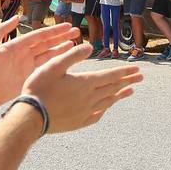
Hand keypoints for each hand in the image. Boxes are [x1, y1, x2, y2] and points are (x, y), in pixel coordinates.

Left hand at [0, 19, 80, 112]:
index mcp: (16, 46)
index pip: (39, 36)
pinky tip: (66, 60)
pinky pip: (45, 70)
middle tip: (77, 32)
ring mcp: (27, 67)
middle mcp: (24, 55)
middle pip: (47, 44)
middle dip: (62, 38)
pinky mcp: (28, 79)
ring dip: (62, 49)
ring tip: (76, 44)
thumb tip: (16, 18)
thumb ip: (1, 31)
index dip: (54, 31)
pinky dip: (56, 64)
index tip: (67, 26)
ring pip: (48, 56)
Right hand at [20, 43, 141, 133]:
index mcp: (85, 82)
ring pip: (107, 101)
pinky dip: (104, 109)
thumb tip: (90, 46)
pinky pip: (97, 115)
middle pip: (113, 88)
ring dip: (120, 95)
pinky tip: (106, 108)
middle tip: (140, 77)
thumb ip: (73, 55)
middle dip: (127, 81)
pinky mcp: (78, 122)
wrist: (30, 117)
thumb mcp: (54, 66)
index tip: (137, 69)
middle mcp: (89, 98)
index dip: (125, 72)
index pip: (111, 75)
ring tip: (130, 91)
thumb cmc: (39, 88)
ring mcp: (85, 111)